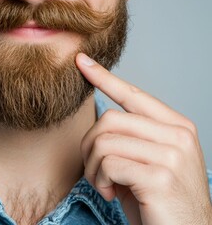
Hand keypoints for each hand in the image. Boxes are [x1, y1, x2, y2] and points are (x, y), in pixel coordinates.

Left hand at [76, 53, 211, 224]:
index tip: (82, 62)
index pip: (134, 94)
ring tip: (105, 184)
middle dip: (89, 146)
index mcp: (177, 126)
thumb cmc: (159, 200)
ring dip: (93, 168)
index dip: (104, 77)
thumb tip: (101, 119)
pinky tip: (111, 194)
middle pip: (109, 119)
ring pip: (104, 141)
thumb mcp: (147, 162)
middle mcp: (178, 135)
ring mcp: (172, 155)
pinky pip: (108, 164)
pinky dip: (100, 181)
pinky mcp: (160, 176)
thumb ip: (131, 138)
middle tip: (95, 170)